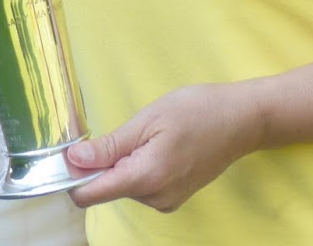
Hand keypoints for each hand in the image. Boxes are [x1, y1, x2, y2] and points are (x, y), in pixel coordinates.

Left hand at [65, 84, 264, 212]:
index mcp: (145, 178)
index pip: (89, 195)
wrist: (242, 120)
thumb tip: (72, 161)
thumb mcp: (147, 120)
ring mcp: (166, 201)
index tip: (70, 152)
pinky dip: (138, 167)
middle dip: (103, 162)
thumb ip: (109, 147)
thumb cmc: (197, 111)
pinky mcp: (174, 197)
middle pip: (105, 188)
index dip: (72, 176)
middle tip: (127, 131)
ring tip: (149, 136)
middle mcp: (155, 198)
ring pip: (123, 186)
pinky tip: (158, 146)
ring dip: (123, 163)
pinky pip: (141, 185)